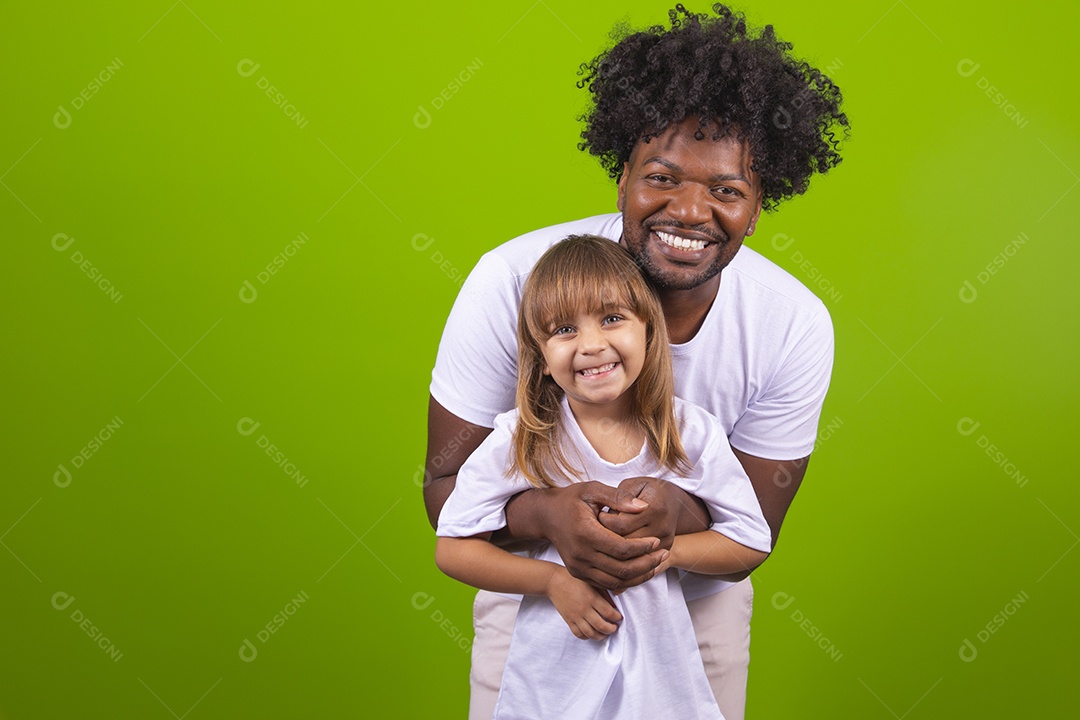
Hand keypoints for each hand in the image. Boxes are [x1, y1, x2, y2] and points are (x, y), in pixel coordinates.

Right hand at [536, 481, 668, 590]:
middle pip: (621, 569)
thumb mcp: (592, 489)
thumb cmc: (571, 500)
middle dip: (647, 564)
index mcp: (585, 533)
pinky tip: (640, 570)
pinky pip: (607, 584)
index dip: (643, 547)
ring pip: (616, 581)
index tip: (657, 541)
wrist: (546, 517)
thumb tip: (643, 507)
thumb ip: (618, 497)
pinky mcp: (578, 574)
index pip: (621, 549)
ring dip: (639, 576)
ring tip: (656, 564)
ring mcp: (578, 567)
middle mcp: (580, 554)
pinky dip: (626, 581)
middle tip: (663, 554)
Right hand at [545, 566, 622, 639]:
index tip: (619, 617)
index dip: (617, 617)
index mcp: (592, 598)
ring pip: (591, 633)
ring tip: (605, 632)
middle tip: (614, 627)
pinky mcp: (568, 620)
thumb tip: (615, 606)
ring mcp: (576, 616)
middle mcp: (584, 609)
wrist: (554, 581)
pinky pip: (579, 634)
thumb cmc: (574, 580)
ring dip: (601, 636)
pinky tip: (591, 632)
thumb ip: (604, 594)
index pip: (609, 613)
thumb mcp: (592, 583)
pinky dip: (587, 637)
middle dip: (611, 629)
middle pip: (601, 626)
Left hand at [598, 477, 709, 549]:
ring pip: (633, 555)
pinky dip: (627, 557)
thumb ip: (620, 496)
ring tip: (607, 537)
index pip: (621, 524)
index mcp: (655, 507)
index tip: (599, 514)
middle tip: (599, 529)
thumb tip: (607, 514)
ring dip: (617, 549)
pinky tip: (618, 548)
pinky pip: (642, 561)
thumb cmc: (649, 490)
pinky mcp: (666, 551)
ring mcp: (666, 541)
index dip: (605, 521)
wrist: (674, 502)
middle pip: (626, 542)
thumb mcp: (634, 484)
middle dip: (608, 537)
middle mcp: (663, 527)